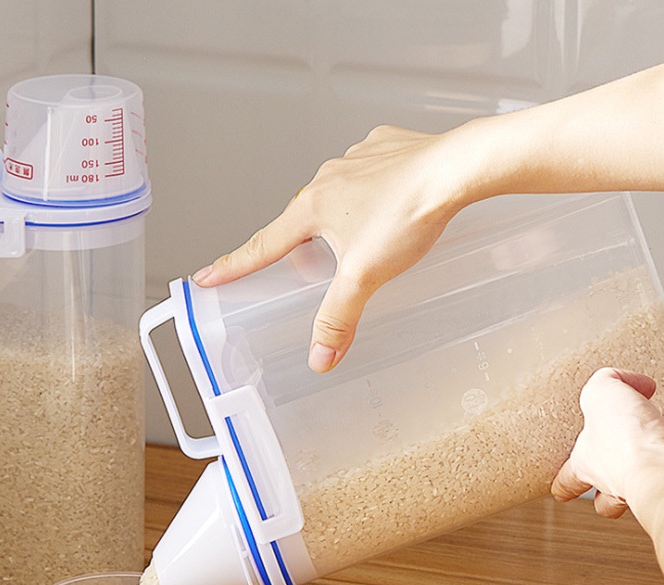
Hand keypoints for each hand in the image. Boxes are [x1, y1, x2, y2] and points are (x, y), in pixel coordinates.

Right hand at [192, 125, 479, 371]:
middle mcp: (328, 177)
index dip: (234, 264)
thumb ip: (339, 317)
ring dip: (337, 215)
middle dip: (300, 245)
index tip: (207, 275)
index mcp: (313, 207)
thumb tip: (319, 357)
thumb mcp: (365, 276)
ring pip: (335, 193)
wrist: (456, 169)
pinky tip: (389, 202)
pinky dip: (370, 190)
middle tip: (309, 268)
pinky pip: (367, 172)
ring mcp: (357, 159)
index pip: (263, 244)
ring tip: (362, 236)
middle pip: (301, 220)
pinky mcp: (385, 149)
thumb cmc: (409, 215)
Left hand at [551, 368, 663, 517]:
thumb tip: (622, 380)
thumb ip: (605, 381)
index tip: (558, 491)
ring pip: (645, 476)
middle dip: (606, 483)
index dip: (562, 485)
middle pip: (606, 491)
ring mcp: (649, 479)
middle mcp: (616, 477)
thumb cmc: (625, 442)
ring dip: (648, 456)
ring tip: (651, 436)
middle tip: (607, 470)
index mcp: (587, 464)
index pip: (568, 479)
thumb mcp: (599, 393)